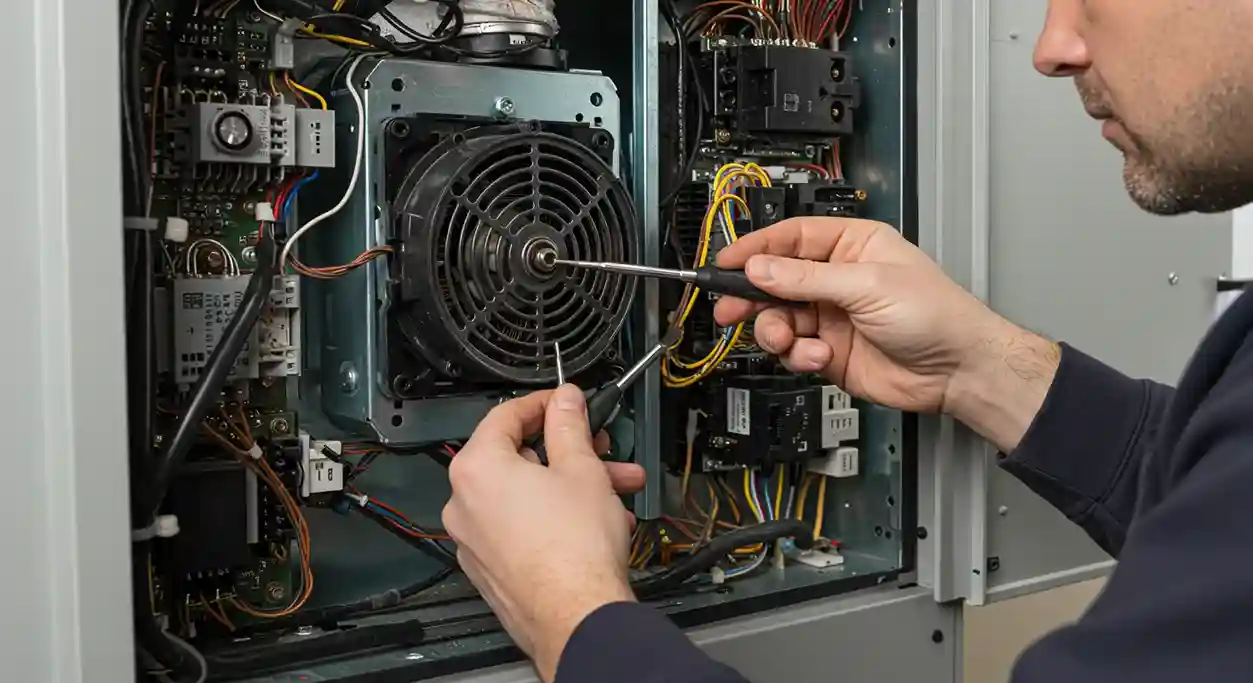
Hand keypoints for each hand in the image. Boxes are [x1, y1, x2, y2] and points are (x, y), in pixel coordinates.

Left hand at [443, 386, 643, 682]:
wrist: (577, 618)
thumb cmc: (575, 547)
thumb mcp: (582, 467)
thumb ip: (569, 425)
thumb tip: (564, 401)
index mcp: (477, 469)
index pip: (504, 415)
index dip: (544, 404)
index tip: (568, 403)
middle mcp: (463, 504)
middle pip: (518, 459)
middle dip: (570, 452)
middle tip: (602, 448)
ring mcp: (474, 541)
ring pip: (526, 496)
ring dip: (572, 486)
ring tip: (618, 489)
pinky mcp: (491, 569)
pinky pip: (522, 527)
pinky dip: (554, 517)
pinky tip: (598, 521)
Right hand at [714, 217, 1058, 450]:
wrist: (958, 370)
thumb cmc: (935, 314)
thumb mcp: (866, 285)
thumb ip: (806, 279)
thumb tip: (760, 268)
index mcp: (851, 246)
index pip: (790, 239)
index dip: (755, 249)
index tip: (725, 263)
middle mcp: (837, 279)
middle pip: (775, 281)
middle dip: (752, 295)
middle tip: (729, 308)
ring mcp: (832, 317)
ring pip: (779, 319)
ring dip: (775, 331)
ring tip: (786, 339)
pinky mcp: (829, 352)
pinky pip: (794, 350)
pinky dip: (798, 356)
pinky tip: (818, 357)